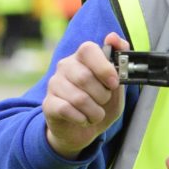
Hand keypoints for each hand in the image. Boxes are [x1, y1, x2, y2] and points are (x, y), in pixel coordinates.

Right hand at [42, 32, 129, 157]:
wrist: (82, 131)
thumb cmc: (100, 104)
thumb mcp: (116, 86)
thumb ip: (119, 62)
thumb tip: (113, 37)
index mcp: (83, 58)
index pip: (88, 49)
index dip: (103, 67)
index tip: (114, 83)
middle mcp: (65, 67)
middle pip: (84, 77)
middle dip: (102, 95)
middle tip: (103, 102)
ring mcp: (54, 84)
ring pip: (78, 98)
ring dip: (94, 112)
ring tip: (95, 115)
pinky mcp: (48, 103)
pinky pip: (66, 109)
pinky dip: (81, 119)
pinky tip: (82, 120)